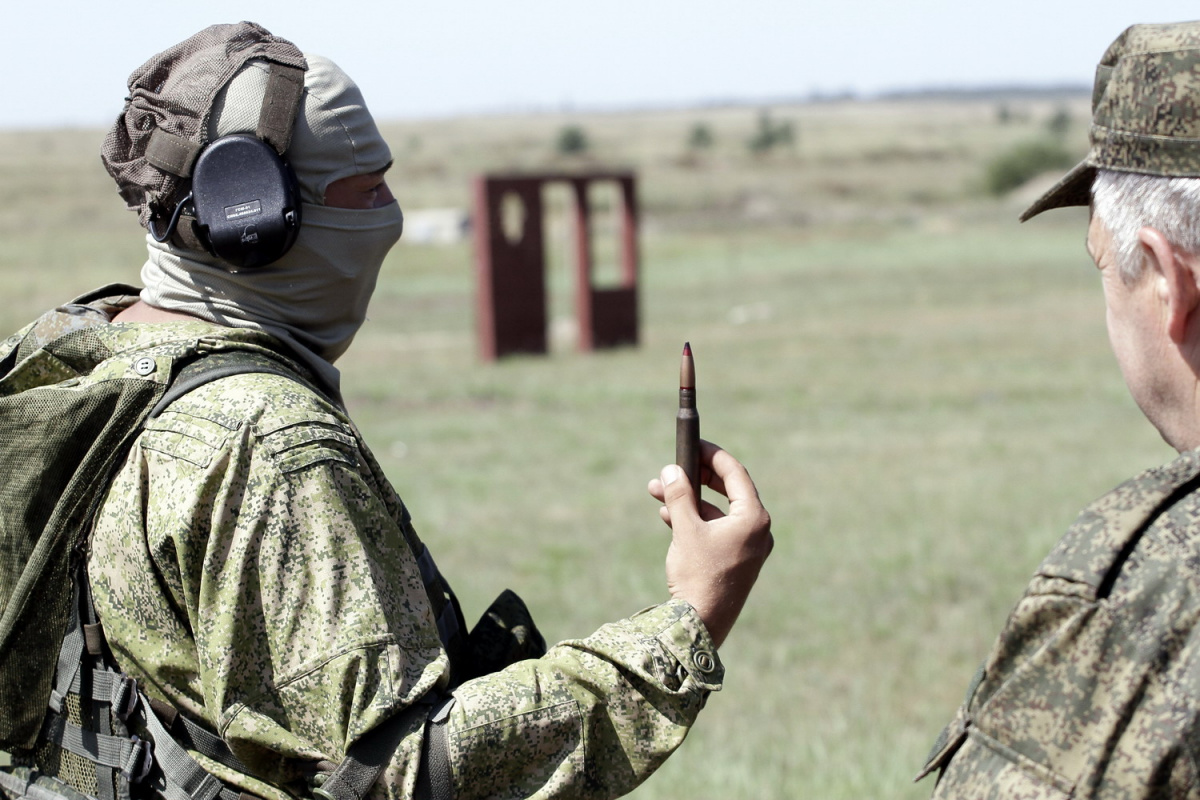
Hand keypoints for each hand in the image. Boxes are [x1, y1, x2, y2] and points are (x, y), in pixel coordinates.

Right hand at [647, 440, 772, 647]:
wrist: (701, 624)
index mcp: (754, 518)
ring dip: (689, 500)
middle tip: (673, 467)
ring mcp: (749, 548)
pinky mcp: (737, 561)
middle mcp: (758, 530)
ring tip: (658, 493)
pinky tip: (668, 516)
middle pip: (728, 490)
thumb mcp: (685, 529)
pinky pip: (717, 530)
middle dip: (695, 478)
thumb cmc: (698, 576)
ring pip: (718, 512)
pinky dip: (695, 520)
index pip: (735, 473)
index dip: (711, 455)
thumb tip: (671, 470)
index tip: (692, 444)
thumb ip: (679, 495)